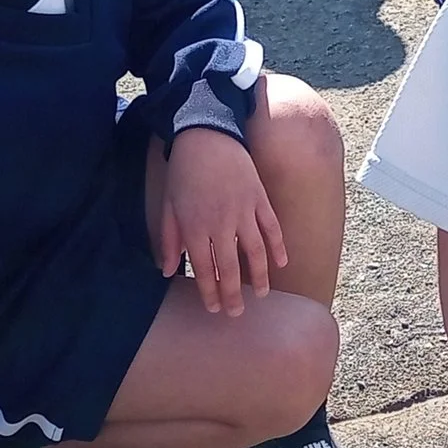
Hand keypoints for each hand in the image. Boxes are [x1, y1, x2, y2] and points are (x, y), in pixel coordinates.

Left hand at [156, 129, 285, 316]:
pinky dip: (278, 246)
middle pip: (230, 268)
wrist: (206, 135)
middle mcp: (220, 224)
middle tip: (237, 313)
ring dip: (260, 276)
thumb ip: (167, 240)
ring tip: (262, 294)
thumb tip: (167, 271)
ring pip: (255, 252)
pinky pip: (272, 227)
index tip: (213, 308)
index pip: (204, 269)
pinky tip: (281, 263)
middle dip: (233, 294)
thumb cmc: (183, 172)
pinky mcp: (259, 198)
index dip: (209, 292)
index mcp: (195, 227)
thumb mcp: (168, 206)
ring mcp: (243, 211)